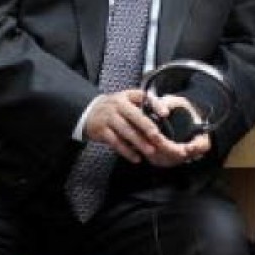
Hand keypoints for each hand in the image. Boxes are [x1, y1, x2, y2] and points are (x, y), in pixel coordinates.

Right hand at [84, 91, 210, 167]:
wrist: (88, 112)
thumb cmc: (114, 107)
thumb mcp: (126, 99)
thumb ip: (142, 104)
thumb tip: (163, 113)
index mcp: (126, 97)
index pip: (142, 98)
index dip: (155, 105)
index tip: (165, 113)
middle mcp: (117, 106)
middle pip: (134, 116)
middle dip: (147, 127)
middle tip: (158, 136)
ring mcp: (108, 119)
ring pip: (126, 131)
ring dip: (139, 142)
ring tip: (150, 150)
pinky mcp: (101, 131)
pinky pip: (116, 143)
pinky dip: (126, 151)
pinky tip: (136, 157)